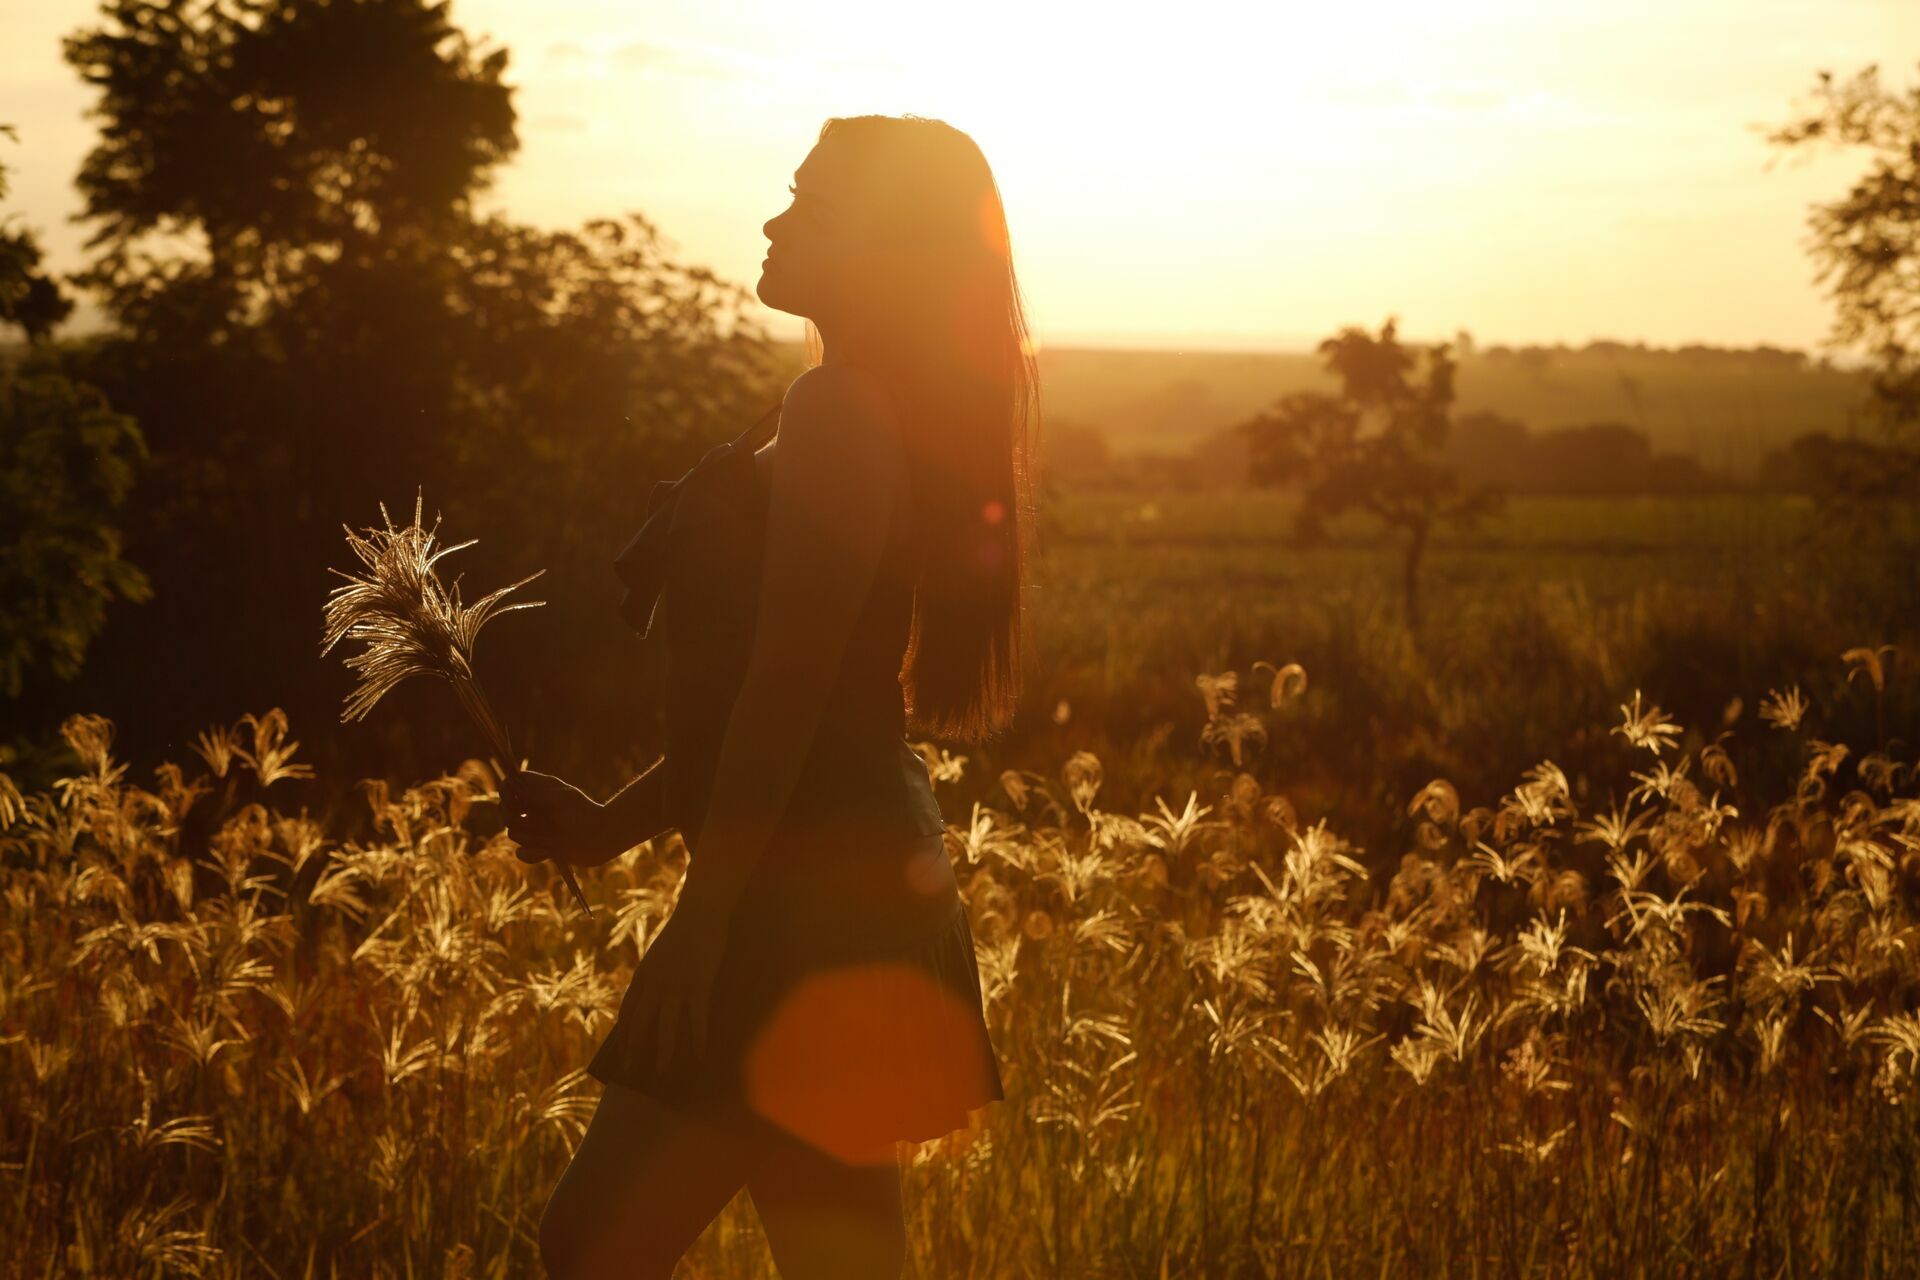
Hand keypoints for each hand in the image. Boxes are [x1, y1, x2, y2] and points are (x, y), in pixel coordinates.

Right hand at [499, 768, 614, 866]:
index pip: (511, 785)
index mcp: (539, 791)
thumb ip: (536, 792)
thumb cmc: (584, 813)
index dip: (506, 790)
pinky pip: (522, 853)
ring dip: (529, 836)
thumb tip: (514, 784)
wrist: (601, 838)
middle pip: (505, 810)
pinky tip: (549, 851)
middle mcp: (534, 808)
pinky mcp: (539, 848)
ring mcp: (535, 829)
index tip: (509, 797)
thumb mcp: (561, 797)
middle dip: (510, 816)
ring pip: (513, 833)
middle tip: (516, 818)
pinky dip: (533, 853)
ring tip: (550, 838)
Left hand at [620, 878, 735, 1074]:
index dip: (624, 1033)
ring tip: (663, 1073)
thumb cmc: (684, 930)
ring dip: (664, 1053)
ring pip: (666, 1028)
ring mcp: (676, 986)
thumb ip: (656, 977)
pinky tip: (700, 1053)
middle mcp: (654, 983)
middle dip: (634, 1050)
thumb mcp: (660, 954)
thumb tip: (656, 1002)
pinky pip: (696, 1018)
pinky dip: (698, 1038)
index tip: (622, 1051)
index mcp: (643, 974)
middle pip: (640, 1024)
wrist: (701, 910)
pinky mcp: (699, 985)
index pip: (628, 1010)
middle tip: (631, 1072)